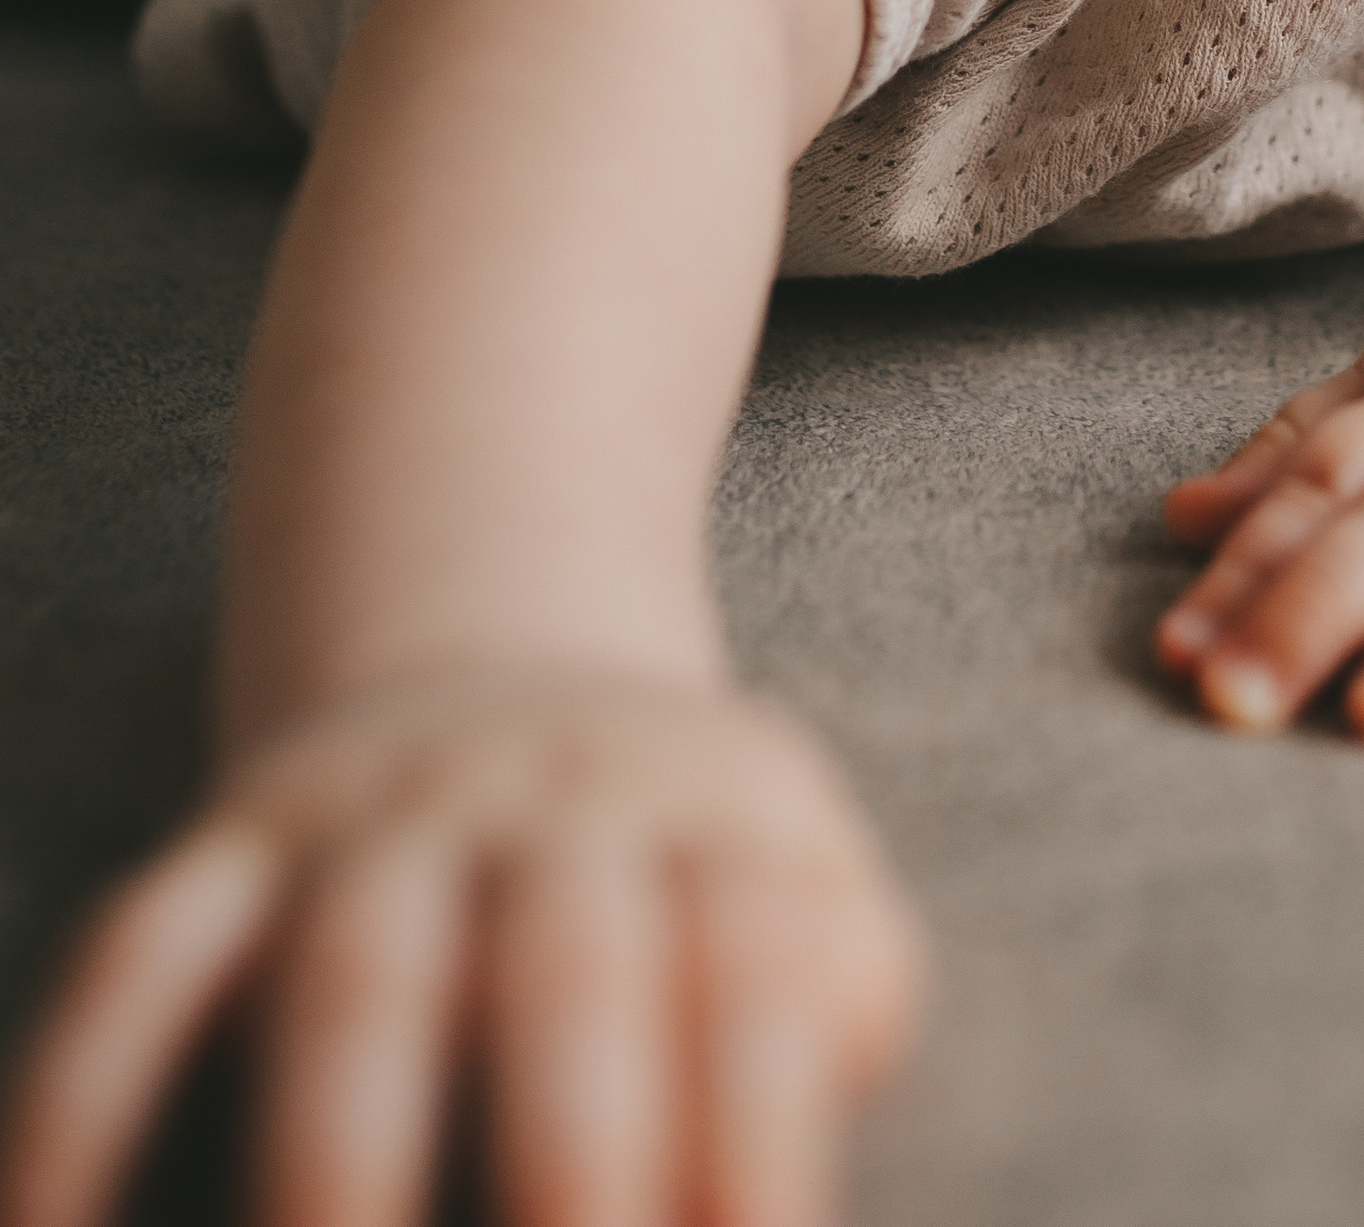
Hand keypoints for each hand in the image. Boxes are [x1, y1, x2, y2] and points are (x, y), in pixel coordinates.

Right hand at [2, 668, 925, 1226]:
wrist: (500, 654)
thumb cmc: (678, 862)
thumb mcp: (805, 877)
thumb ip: (842, 999)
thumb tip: (803, 1125)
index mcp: (714, 822)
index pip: (764, 967)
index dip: (767, 1125)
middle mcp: (546, 808)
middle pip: (566, 970)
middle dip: (577, 1149)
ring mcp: (373, 824)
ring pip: (350, 974)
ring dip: (339, 1147)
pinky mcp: (228, 847)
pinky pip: (139, 962)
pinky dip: (80, 1098)